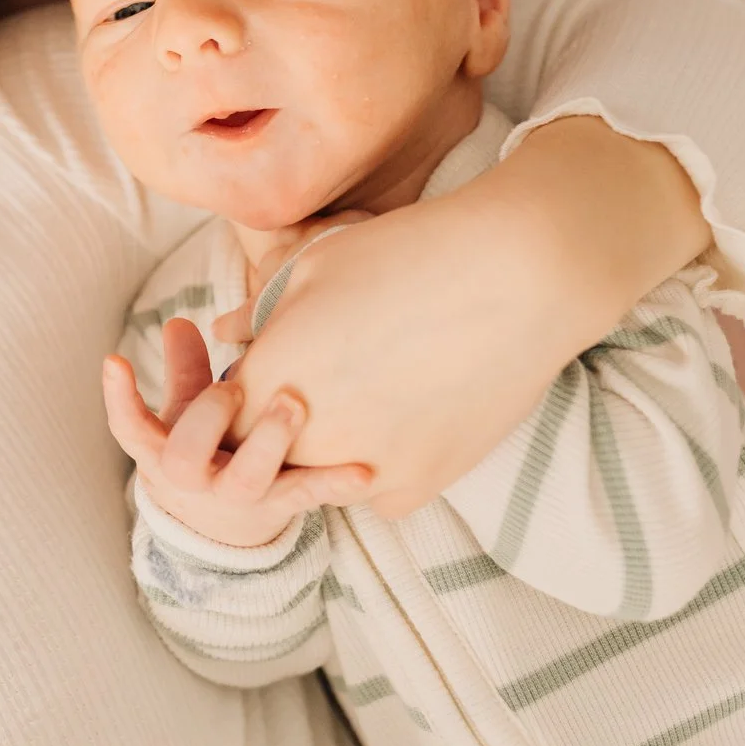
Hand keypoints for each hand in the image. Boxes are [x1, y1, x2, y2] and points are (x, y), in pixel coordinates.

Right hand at [102, 317, 372, 548]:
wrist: (221, 528)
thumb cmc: (202, 450)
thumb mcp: (183, 415)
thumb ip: (184, 370)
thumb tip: (179, 322)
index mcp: (160, 452)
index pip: (129, 427)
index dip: (118, 397)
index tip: (114, 361)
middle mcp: (193, 479)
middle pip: (186, 456)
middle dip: (207, 416)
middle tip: (232, 385)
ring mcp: (235, 496)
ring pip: (248, 478)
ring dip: (269, 440)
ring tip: (293, 403)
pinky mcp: (277, 506)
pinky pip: (306, 495)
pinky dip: (334, 484)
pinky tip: (366, 472)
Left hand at [221, 115, 706, 516]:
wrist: (522, 276)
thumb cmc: (409, 254)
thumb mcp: (318, 266)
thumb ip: (262, 312)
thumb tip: (225, 334)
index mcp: (269, 378)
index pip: (222, 415)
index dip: (240, 393)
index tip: (274, 364)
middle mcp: (306, 437)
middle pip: (266, 451)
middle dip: (279, 421)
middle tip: (330, 373)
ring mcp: (363, 469)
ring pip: (320, 476)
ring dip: (330, 446)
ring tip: (377, 383)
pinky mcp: (421, 483)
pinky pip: (375, 490)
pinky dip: (380, 462)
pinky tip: (409, 409)